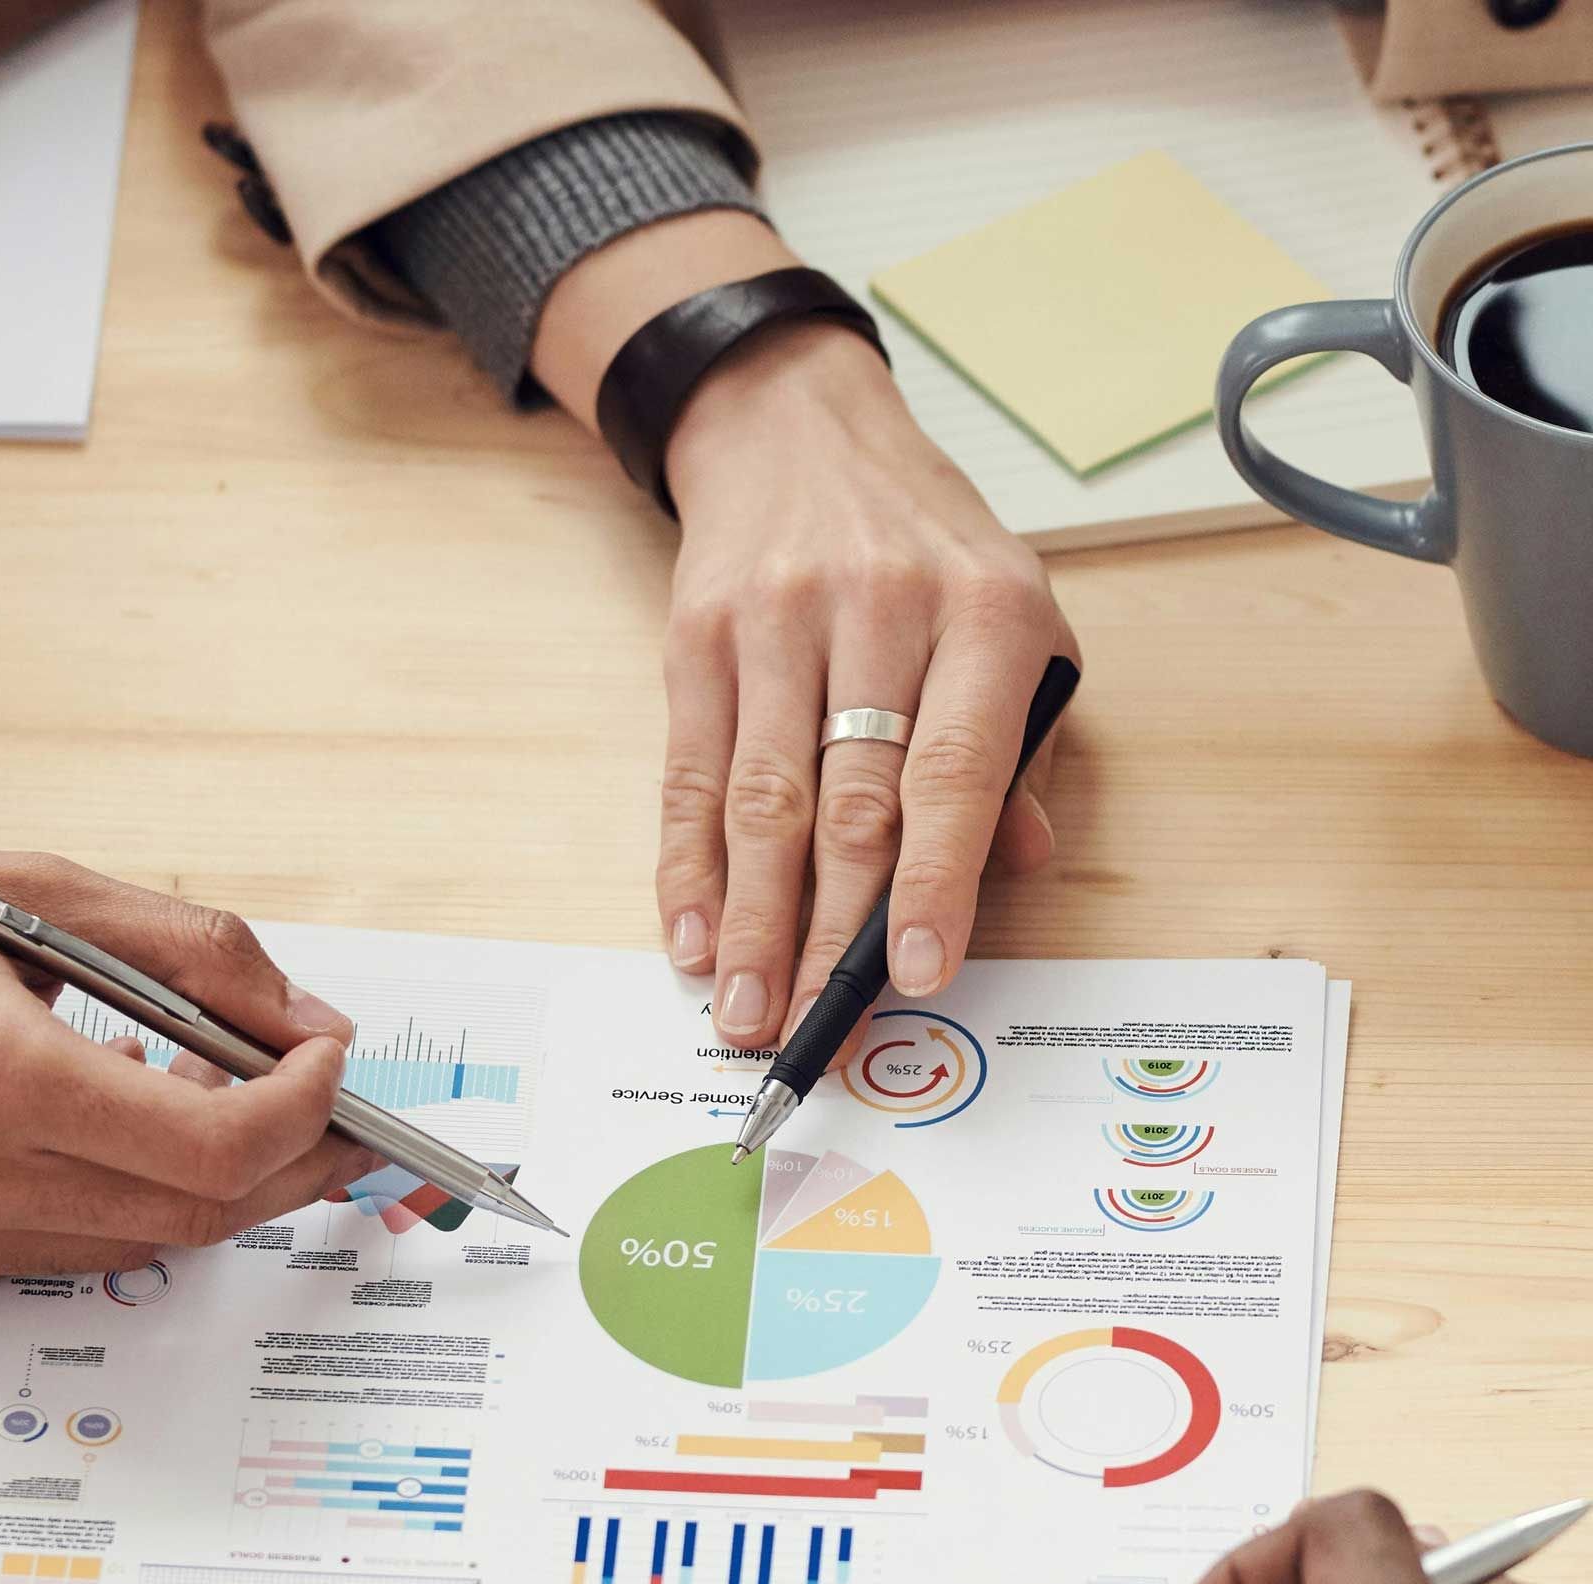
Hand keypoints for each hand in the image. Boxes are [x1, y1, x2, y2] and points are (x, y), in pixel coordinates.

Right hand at [0, 838, 373, 1316]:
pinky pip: (39, 1265)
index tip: (330, 1067)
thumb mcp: (28, 885)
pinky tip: (87, 1140)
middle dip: (285, 1164)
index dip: (305, 1114)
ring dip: (195, 1186)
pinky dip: (94, 1208)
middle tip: (325, 1113)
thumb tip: (310, 1026)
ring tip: (207, 1105)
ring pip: (125, 1250)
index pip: (214, 1148)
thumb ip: (192, 953)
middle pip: (191, 1217)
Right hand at [528, 211, 1073, 1059]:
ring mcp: (776, 621)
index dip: (935, 883)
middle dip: (825, 931)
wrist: (798, 430)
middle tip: (810, 1027)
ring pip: (762, 800)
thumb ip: (1022, 749)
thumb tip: (1016, 867)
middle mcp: (880, 612)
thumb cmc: (926, 548)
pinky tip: (692, 934)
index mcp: (985, 614)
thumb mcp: (1017, 620)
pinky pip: (691, 772)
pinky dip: (687, 864)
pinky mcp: (698, 639)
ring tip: (743, 1009)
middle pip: (848, 803)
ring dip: (750, 920)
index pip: (955, 772)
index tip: (919, 974)